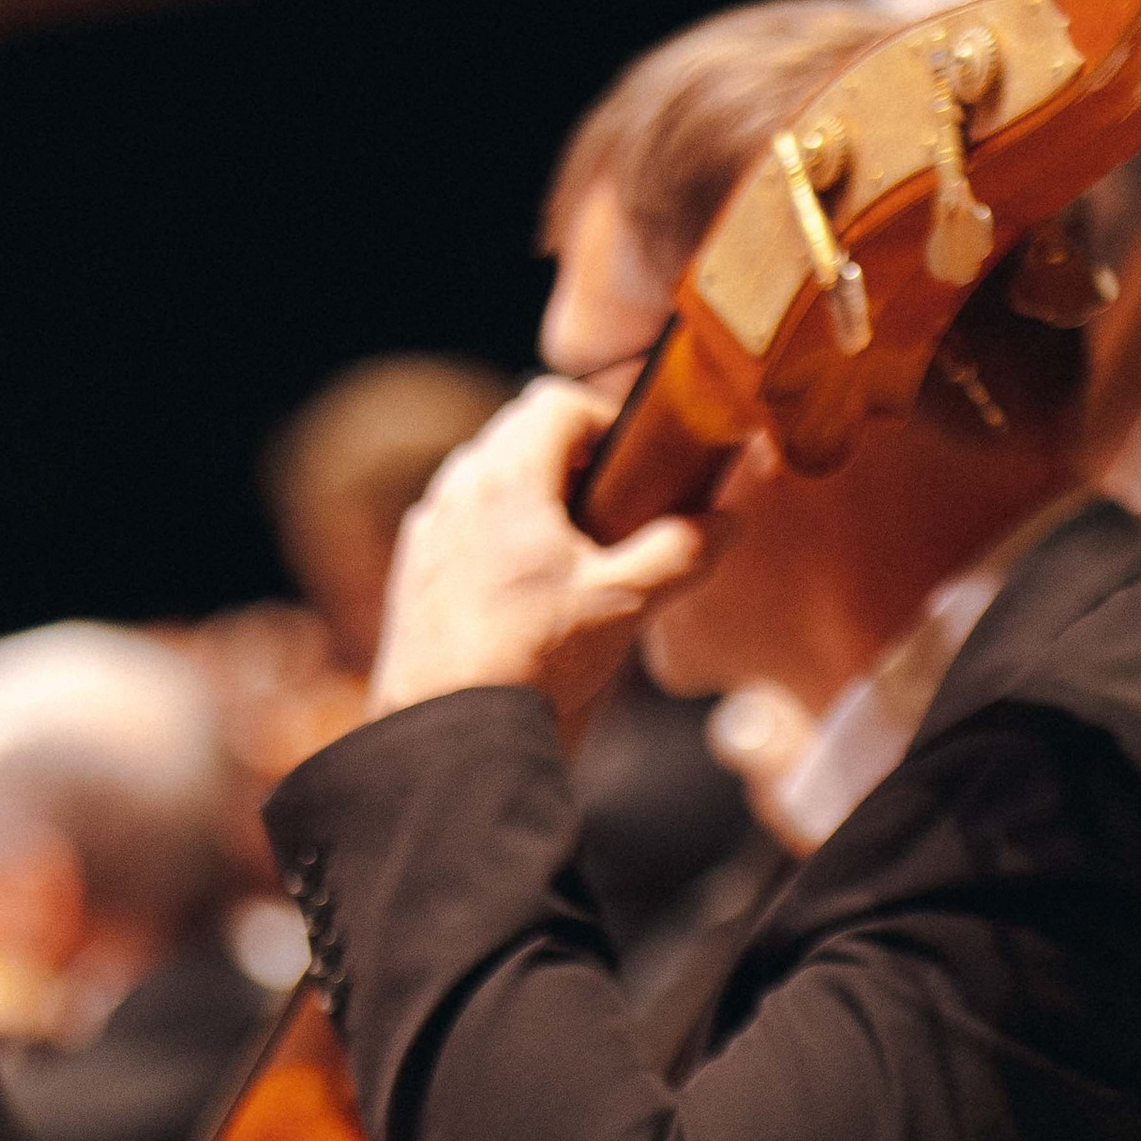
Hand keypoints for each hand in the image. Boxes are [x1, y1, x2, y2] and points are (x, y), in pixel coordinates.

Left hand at [368, 378, 716, 733]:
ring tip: (576, 551)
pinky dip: (498, 535)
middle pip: (519, 435)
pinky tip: (528, 591)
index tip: (638, 459)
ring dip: (534, 496)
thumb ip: (681, 552)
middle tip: (617, 504)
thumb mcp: (624, 604)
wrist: (451, 738)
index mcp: (506, 477)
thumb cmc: (531, 662)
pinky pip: (462, 525)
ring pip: (487, 479)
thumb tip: (725, 522)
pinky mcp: (414, 572)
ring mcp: (427, 530)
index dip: (605, 418)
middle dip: (573, 457)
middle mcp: (455, 489)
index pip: (556, 402)